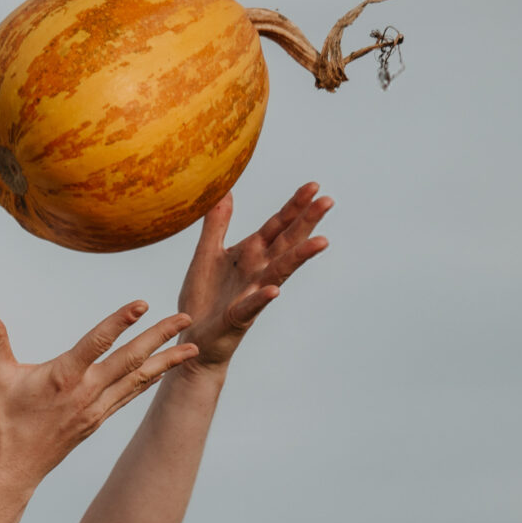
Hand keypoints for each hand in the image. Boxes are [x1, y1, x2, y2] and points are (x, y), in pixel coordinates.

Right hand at [0, 300, 196, 487]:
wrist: (13, 468)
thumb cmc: (2, 421)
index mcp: (64, 377)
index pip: (96, 342)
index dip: (119, 321)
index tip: (142, 304)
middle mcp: (87, 392)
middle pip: (130, 359)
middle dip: (161, 337)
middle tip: (187, 316)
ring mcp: (97, 408)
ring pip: (138, 379)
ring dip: (166, 361)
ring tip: (192, 345)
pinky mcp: (99, 419)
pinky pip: (130, 394)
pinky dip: (150, 379)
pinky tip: (165, 369)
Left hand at [176, 181, 332, 370]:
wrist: (193, 336)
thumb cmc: (202, 297)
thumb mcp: (207, 254)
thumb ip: (217, 223)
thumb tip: (225, 189)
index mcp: (250, 253)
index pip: (277, 225)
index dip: (294, 206)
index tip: (314, 185)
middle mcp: (258, 271)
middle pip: (287, 243)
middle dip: (307, 222)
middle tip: (328, 201)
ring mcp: (252, 294)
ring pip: (279, 272)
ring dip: (299, 257)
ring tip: (321, 242)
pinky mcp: (238, 317)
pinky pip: (251, 306)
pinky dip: (263, 297)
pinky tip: (274, 290)